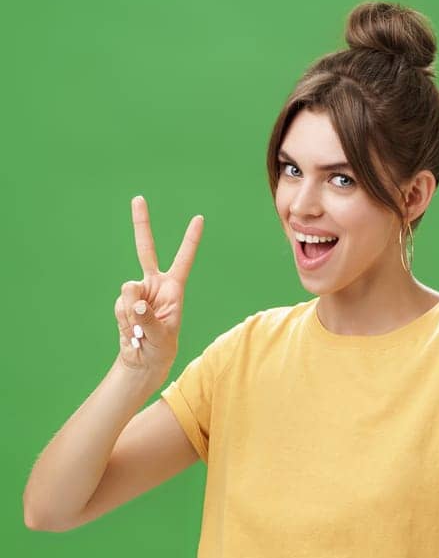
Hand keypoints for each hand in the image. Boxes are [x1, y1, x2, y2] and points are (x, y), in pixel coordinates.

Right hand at [115, 195, 203, 378]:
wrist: (142, 359)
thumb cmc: (160, 347)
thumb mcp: (161, 336)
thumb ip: (147, 318)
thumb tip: (134, 300)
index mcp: (173, 288)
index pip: (184, 259)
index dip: (190, 240)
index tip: (199, 218)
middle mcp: (154, 284)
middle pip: (145, 250)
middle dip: (141, 224)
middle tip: (138, 198)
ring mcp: (136, 292)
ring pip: (128, 291)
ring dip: (132, 314)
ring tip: (141, 330)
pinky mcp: (122, 301)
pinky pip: (119, 306)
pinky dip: (124, 320)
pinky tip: (131, 330)